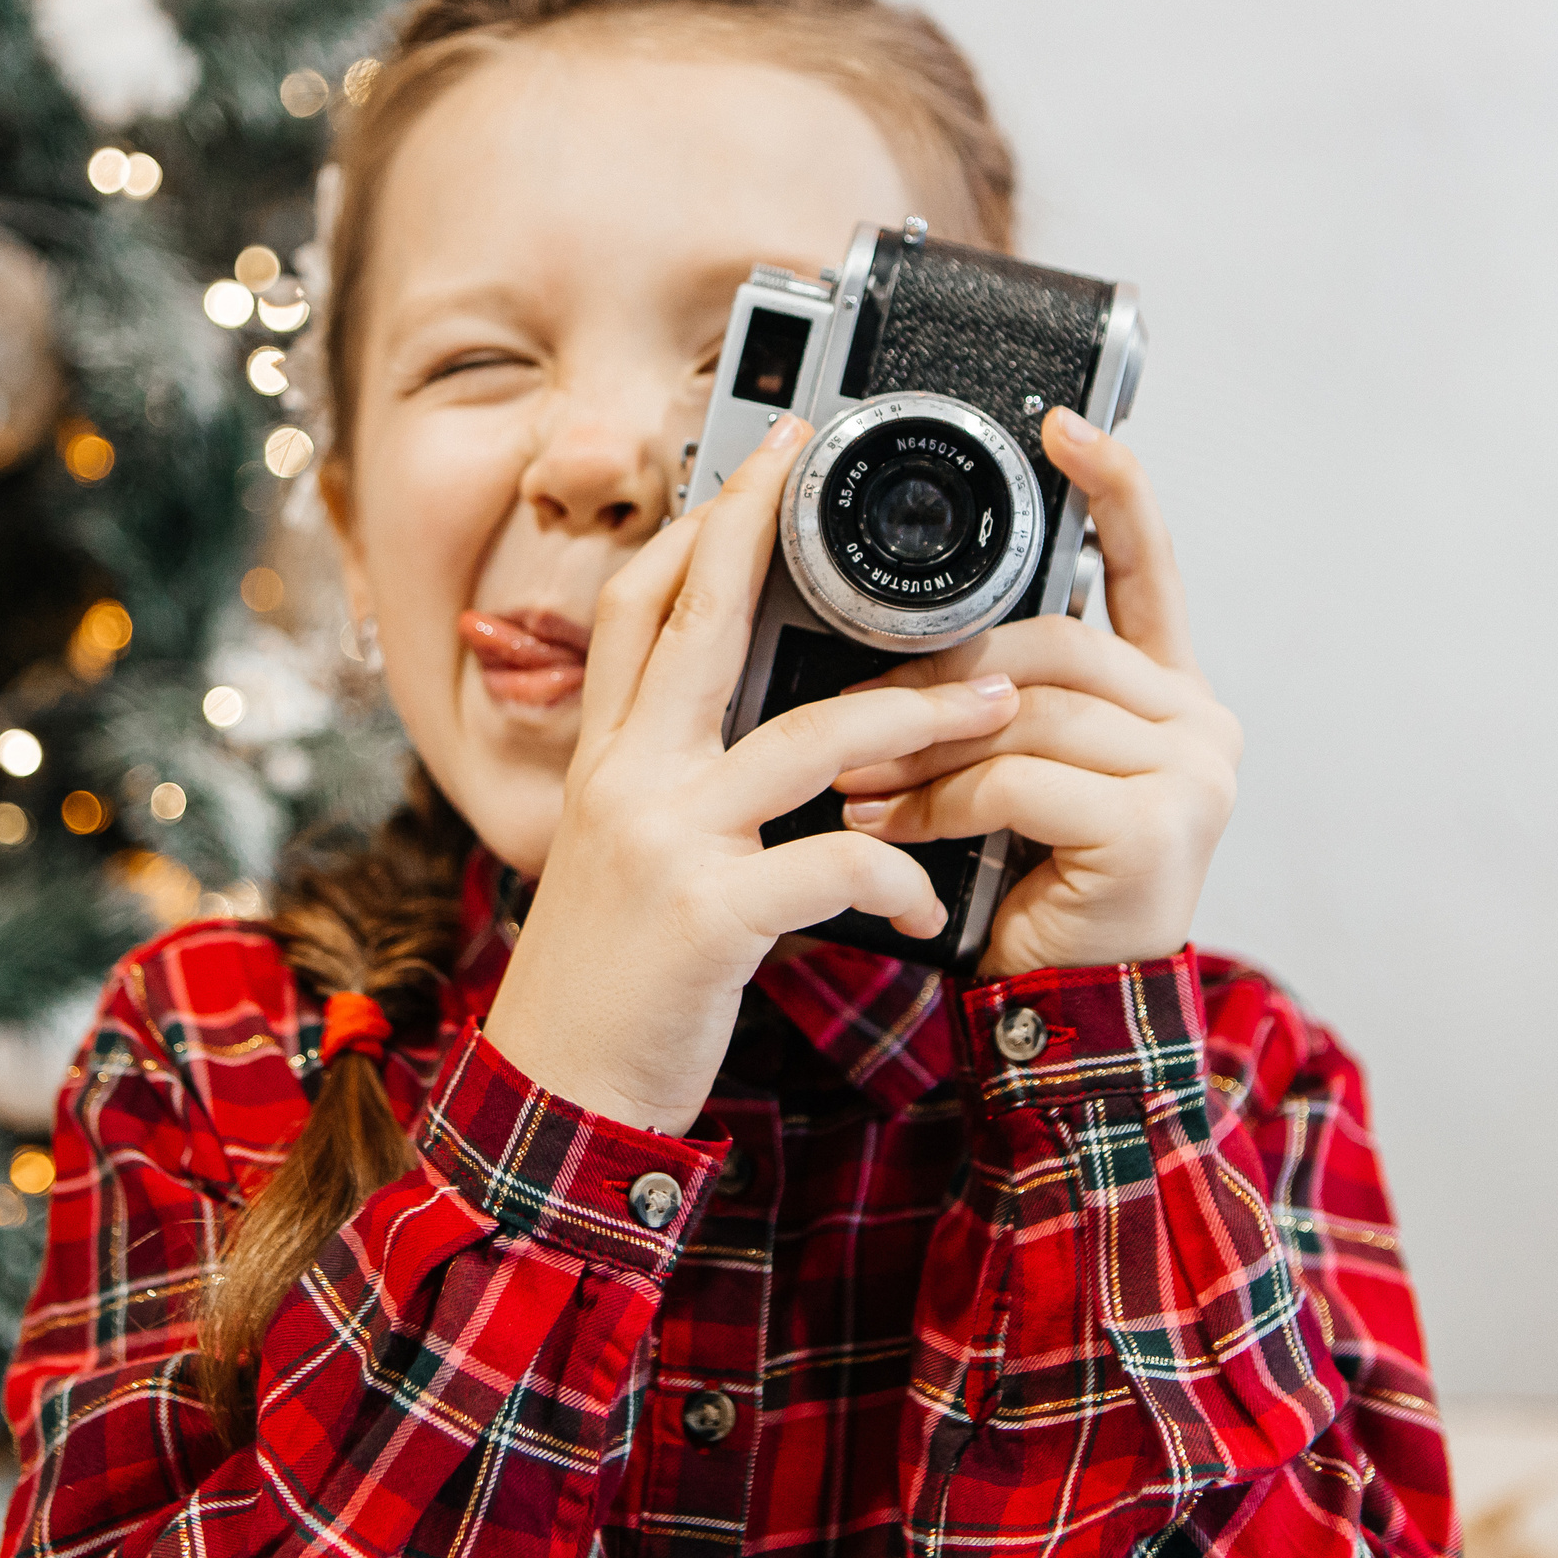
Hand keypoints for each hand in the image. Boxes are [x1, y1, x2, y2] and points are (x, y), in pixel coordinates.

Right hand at [482, 417, 1022, 1133]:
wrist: (562, 1094)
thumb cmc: (610, 981)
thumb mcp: (619, 861)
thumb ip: (669, 788)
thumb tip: (735, 735)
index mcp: (607, 765)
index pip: (634, 616)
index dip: (688, 535)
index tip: (744, 472)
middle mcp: (626, 784)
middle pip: (693, 626)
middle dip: (752, 533)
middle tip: (806, 463)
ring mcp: (666, 843)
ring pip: (804, 741)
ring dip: (913, 717)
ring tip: (994, 699)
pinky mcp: (711, 915)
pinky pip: (837, 865)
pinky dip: (899, 875)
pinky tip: (924, 905)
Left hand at [832, 408, 1240, 978]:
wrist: (1057, 1012)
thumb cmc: (1025, 891)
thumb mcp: (1009, 777)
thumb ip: (1000, 702)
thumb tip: (907, 647)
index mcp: (1168, 695)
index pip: (1149, 571)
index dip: (1114, 491)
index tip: (1063, 425)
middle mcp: (1198, 724)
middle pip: (1050, 644)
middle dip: (935, 680)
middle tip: (851, 713)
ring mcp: (1191, 775)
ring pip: (1024, 712)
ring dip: (919, 746)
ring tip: (853, 779)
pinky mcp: (1156, 827)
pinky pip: (1016, 778)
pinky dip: (937, 801)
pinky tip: (891, 828)